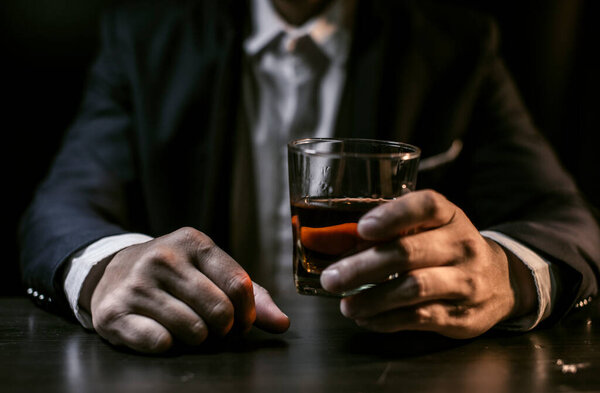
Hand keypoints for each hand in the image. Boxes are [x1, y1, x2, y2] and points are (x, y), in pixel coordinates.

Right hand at [81, 227, 289, 352]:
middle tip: (215, 329)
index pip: (239, 285)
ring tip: (188, 327)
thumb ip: (251, 295)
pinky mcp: (114, 311)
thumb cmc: (174, 275)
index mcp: (194, 242)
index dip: (247, 313)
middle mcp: (163, 258)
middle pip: (220, 311)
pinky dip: (168, 345)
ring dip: (197, 339)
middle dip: (224, 329)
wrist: (111, 272)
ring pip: (193, 330)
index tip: (241, 322)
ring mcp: (137, 284)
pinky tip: (161, 332)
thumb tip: (281, 323)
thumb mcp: (210, 271)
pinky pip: (159, 342)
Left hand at [320, 190, 535, 338]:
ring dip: (372, 299)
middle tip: (331, 278)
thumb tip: (333, 245)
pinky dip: (386, 320)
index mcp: (450, 216)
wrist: (501, 281)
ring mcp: (466, 281)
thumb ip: (392, 231)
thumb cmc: (447, 248)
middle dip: (363, 267)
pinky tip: (366, 318)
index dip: (393, 215)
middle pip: (409, 252)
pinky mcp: (463, 315)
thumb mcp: (431, 228)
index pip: (426, 206)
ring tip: (345, 305)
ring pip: (414, 288)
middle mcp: (462, 245)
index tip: (362, 228)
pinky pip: (420, 318)